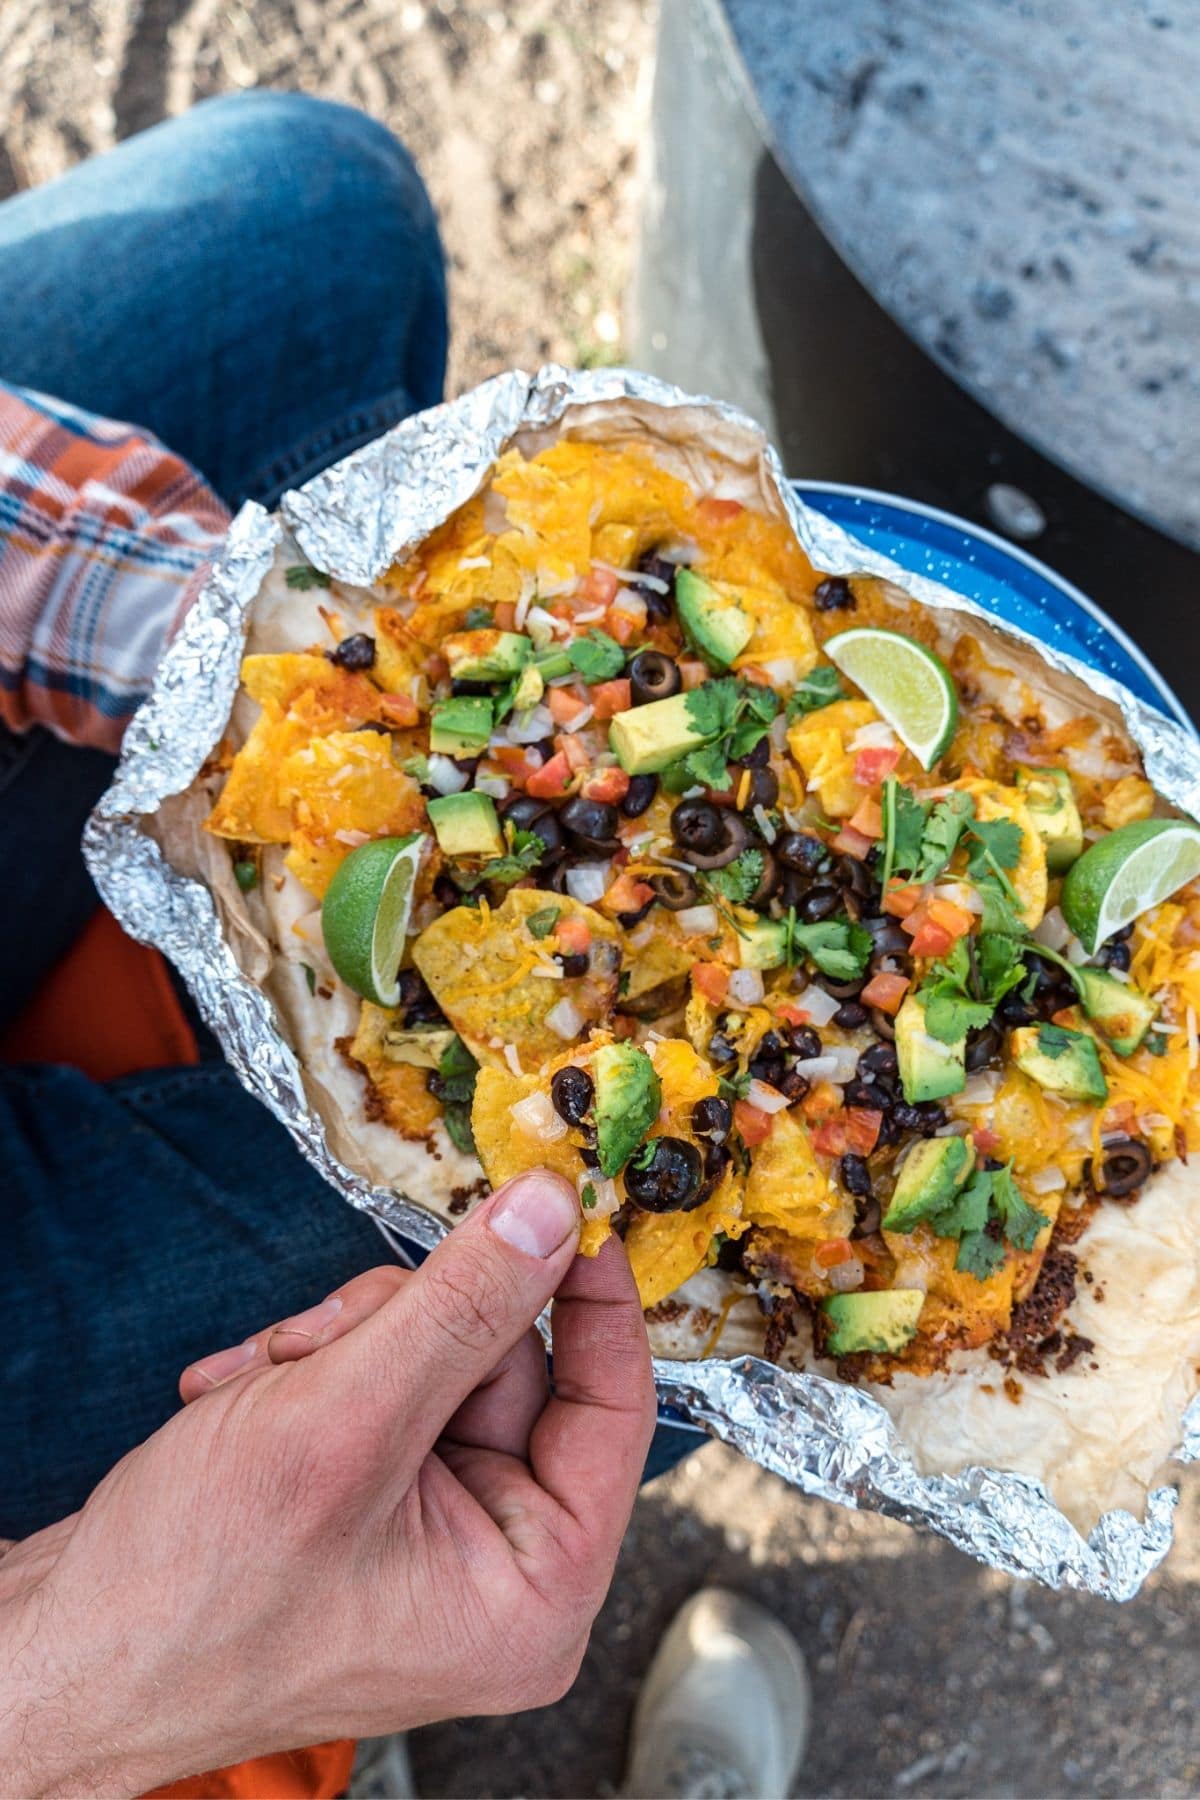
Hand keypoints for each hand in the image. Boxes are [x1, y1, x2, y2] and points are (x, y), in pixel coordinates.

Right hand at [0, 1171, 655, 1796]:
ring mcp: (430, 1528)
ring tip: (261, 1393)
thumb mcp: (344, 1424)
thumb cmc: (193, 1594)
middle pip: (503, 1364)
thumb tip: (550, 1213)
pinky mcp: (371, 1496)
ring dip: (336, 1348)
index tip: (567, 1204)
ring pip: (430, 1354)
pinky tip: (240, 1406)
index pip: (614, 1406)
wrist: (60, 1647)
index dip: (591, 1296)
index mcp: (536, 1586)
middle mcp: (497, 1562)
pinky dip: (306, 1374)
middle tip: (319, 1345)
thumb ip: (460, 1309)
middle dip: (398, 1329)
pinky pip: (377, 1381)